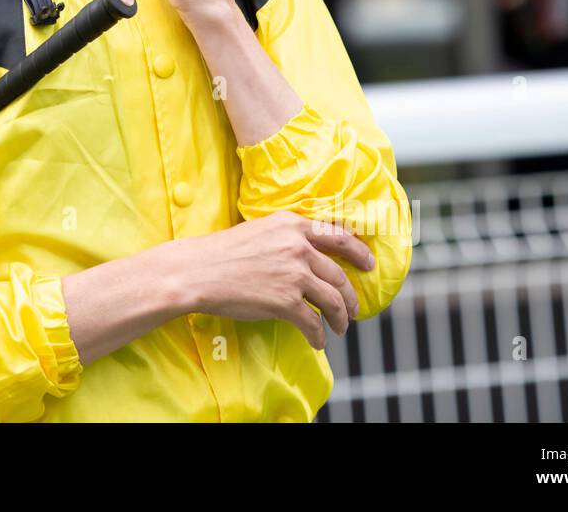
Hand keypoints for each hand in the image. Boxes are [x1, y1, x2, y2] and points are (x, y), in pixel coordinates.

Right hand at [174, 210, 375, 348]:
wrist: (197, 271)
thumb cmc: (222, 253)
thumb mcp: (260, 231)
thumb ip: (287, 237)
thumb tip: (309, 256)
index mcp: (292, 225)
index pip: (338, 236)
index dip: (359, 252)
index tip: (369, 264)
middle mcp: (298, 247)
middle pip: (339, 274)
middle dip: (351, 296)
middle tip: (353, 309)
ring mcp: (293, 274)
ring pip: (333, 300)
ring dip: (341, 318)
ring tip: (340, 328)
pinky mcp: (285, 302)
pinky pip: (313, 322)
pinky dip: (319, 335)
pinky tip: (317, 341)